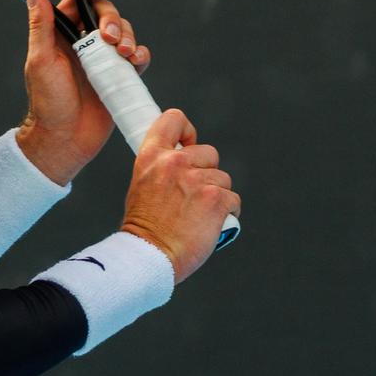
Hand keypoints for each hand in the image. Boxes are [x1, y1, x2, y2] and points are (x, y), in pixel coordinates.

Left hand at [15, 0, 148, 184]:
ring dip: (128, 38)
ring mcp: (103, 60)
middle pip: (107, 14)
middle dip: (114, 20)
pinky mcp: (119, 76)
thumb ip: (41, 25)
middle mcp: (83, 43)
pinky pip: (136, 57)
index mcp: (61, 34)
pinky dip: (140, 55)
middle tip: (110, 40)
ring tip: (123, 55)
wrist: (65, 139)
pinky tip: (135, 62)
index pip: (79, 0)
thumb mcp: (41, 60)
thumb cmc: (47, 103)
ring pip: (124, 33)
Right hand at [118, 109, 239, 285]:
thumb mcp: (141, 184)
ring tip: (198, 216)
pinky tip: (211, 225)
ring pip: (223, 179)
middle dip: (207, 173)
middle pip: (209, 153)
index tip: (189, 145)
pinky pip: (233, 199)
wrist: (148, 256)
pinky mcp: (216, 199)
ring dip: (217, 196)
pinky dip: (227, 213)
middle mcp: (175, 162)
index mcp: (152, 155)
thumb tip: (185, 160)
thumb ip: (162, 168)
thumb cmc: (144, 228)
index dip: (187, 131)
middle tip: (192, 197)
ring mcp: (197, 180)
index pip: (174, 119)